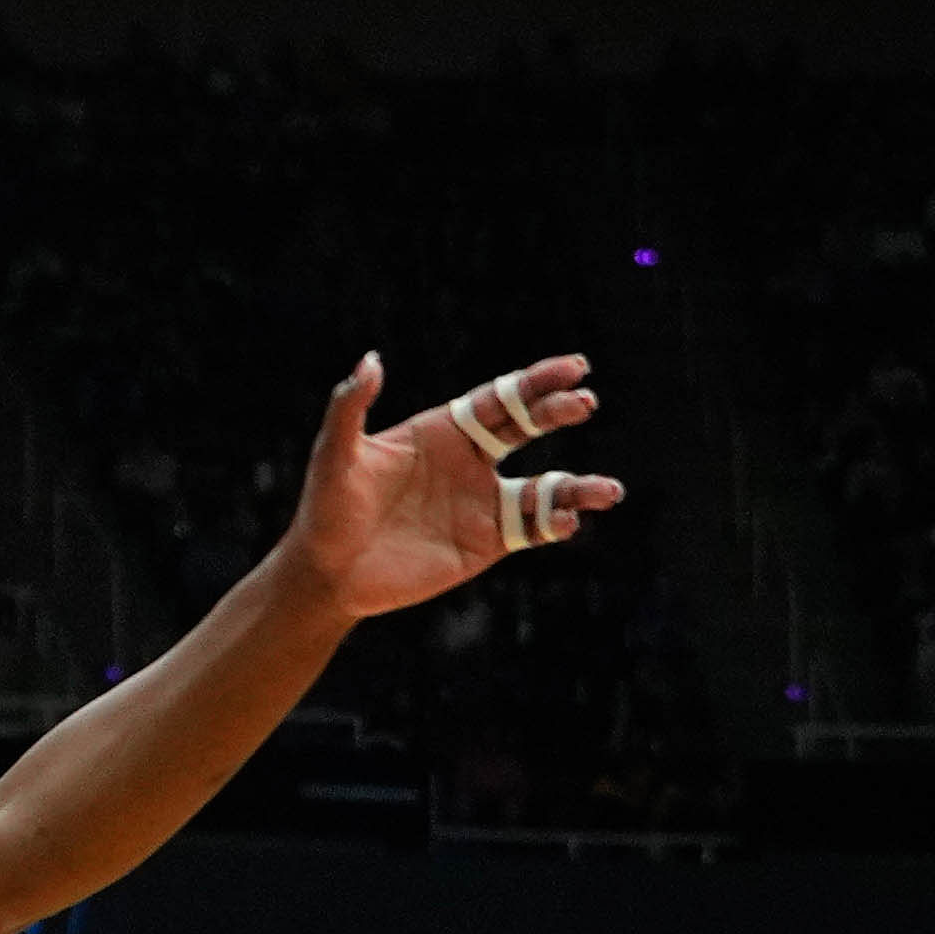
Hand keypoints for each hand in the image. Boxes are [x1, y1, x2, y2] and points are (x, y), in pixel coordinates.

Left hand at [280, 352, 624, 621]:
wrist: (326, 574)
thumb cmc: (325, 511)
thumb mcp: (335, 456)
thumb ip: (351, 407)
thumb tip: (370, 359)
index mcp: (444, 430)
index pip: (501, 398)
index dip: (537, 382)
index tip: (574, 368)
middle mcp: (471, 461)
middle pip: (530, 428)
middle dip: (559, 412)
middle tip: (585, 403)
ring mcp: (483, 502)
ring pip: (547, 488)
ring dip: (579, 488)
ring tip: (609, 492)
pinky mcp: (486, 542)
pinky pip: (533, 529)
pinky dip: (556, 524)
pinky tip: (567, 523)